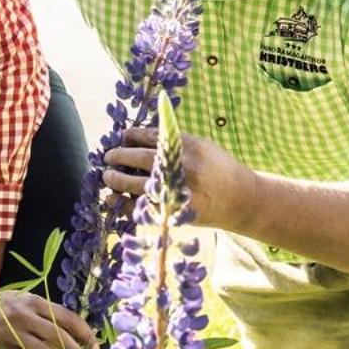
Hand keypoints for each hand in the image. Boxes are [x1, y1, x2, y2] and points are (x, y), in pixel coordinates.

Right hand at [0, 288, 99, 348]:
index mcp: (34, 301)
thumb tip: (76, 333)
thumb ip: (45, 314)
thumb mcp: (24, 301)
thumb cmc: (2, 305)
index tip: (96, 347)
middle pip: (58, 335)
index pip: (66, 317)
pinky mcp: (0, 345)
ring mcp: (11, 330)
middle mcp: (24, 313)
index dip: (84, 333)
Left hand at [102, 126, 255, 229]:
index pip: (151, 137)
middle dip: (119, 156)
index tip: (122, 135)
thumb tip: (137, 138)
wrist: (242, 201)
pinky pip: (141, 209)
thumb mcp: (202, 147)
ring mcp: (177, 192)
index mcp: (188, 147)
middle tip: (108, 156)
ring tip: (107, 175)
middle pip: (140, 159)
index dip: (132, 135)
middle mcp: (182, 168)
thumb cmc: (219, 170)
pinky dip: (122, 204)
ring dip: (116, 179)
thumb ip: (174, 141)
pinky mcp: (174, 213)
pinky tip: (111, 197)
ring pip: (136, 184)